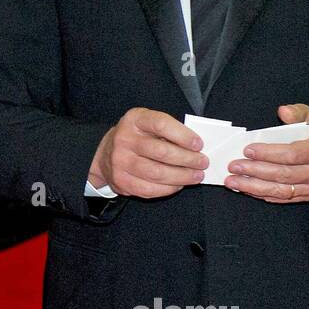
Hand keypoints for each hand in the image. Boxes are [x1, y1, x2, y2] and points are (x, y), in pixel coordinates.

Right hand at [89, 107, 206, 198]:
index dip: (183, 136)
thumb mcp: (148, 123)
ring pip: (157, 173)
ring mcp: (120, 161)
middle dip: (187, 159)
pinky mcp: (121, 181)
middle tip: (202, 162)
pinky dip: (168, 188)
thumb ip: (168, 130)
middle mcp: (124, 139)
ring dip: (182, 176)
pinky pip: (149, 189)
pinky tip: (179, 184)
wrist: (106, 154)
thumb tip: (196, 147)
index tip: (198, 144)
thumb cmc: (137, 136)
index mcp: (134, 120)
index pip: (161, 125)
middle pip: (161, 152)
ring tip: (196, 176)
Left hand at [226, 103, 308, 202]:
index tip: (247, 150)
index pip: (291, 155)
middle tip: (233, 166)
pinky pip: (281, 198)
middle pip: (282, 174)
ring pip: (280, 190)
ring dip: (253, 187)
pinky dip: (261, 195)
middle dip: (254, 171)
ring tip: (232, 181)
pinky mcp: (306, 196)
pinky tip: (245, 189)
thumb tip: (282, 111)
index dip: (268, 153)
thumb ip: (299, 112)